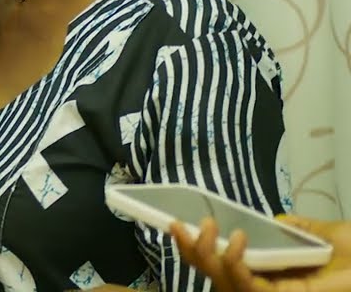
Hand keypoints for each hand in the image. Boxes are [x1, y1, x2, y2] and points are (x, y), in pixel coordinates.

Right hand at [170, 215, 350, 291]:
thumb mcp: (328, 235)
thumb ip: (301, 228)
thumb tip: (275, 221)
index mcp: (276, 276)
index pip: (226, 267)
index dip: (200, 249)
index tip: (180, 224)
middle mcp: (267, 287)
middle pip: (216, 278)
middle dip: (192, 253)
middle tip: (177, 224)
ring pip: (224, 283)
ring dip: (206, 255)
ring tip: (204, 225)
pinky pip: (246, 287)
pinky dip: (234, 264)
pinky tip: (235, 239)